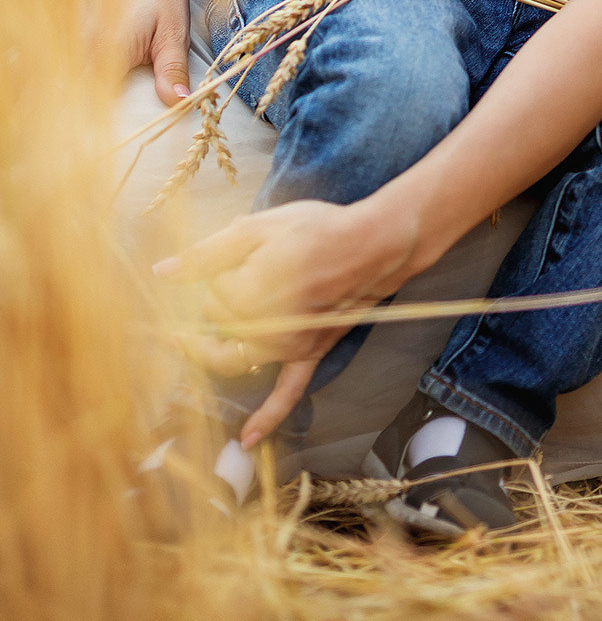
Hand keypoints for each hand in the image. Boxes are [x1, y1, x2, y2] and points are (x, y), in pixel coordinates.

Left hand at [154, 197, 419, 446]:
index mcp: (250, 294)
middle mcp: (265, 329)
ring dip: (216, 347)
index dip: (219, 271)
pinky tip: (248, 439)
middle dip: (219, 298)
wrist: (374, 245)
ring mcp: (288, 347)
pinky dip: (267, 417)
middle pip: (218, 322)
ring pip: (235, 356)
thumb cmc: (318, 229)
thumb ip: (209, 253)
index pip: (212, 292)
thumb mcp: (260, 228)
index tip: (240, 255)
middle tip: (235, 273)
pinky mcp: (309, 355)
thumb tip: (162, 273)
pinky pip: (287, 393)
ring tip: (191, 338)